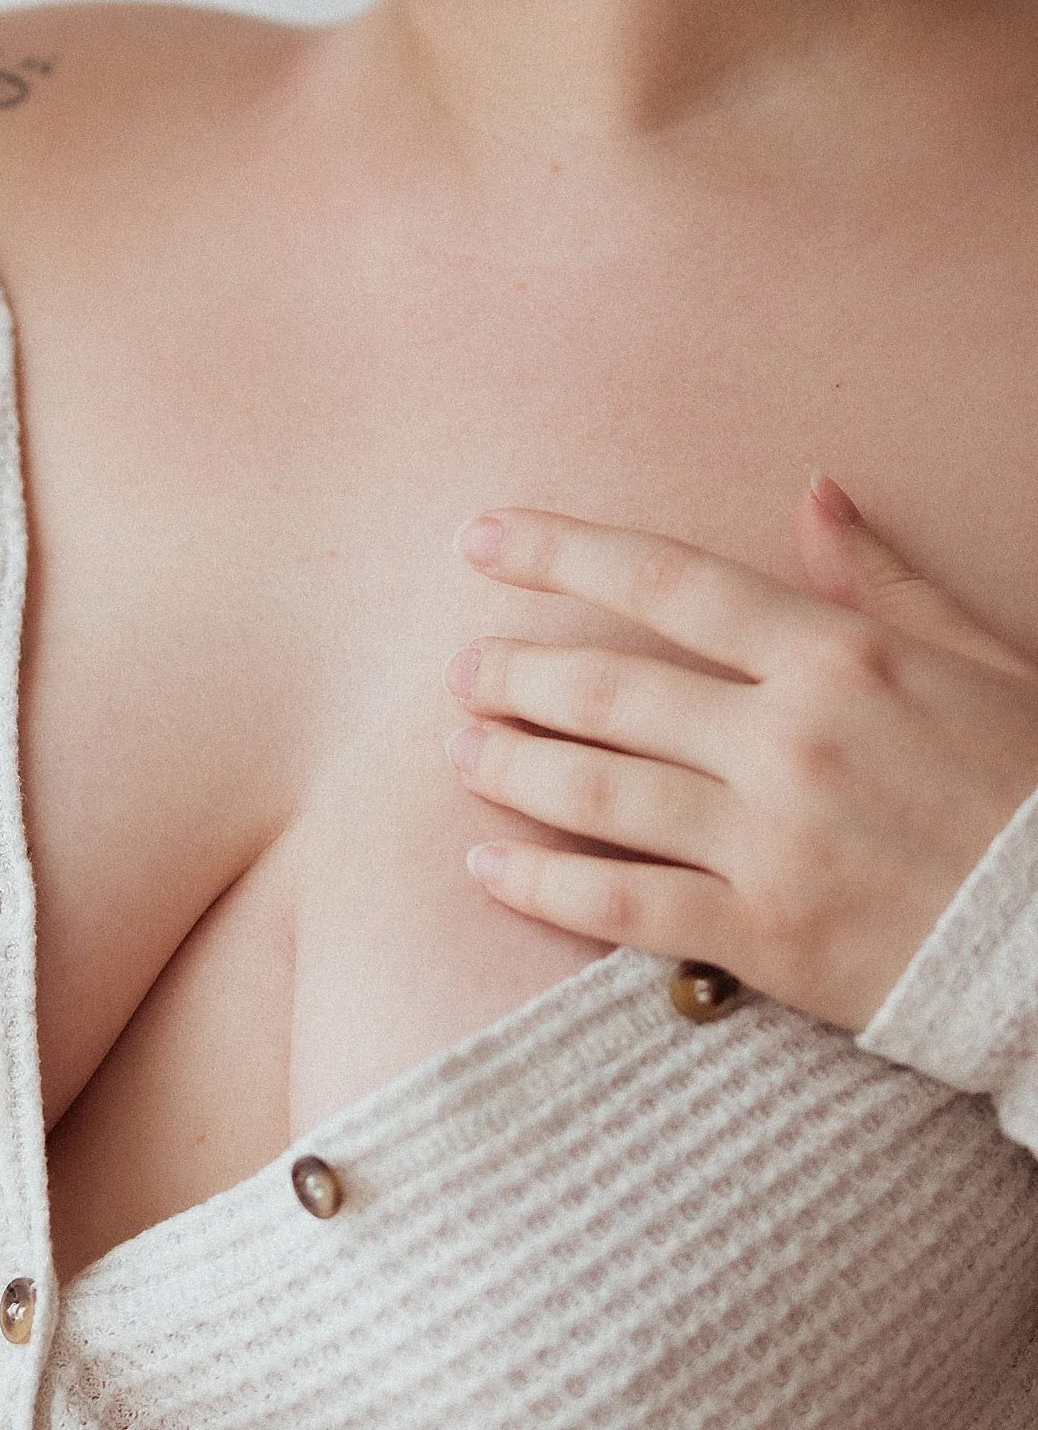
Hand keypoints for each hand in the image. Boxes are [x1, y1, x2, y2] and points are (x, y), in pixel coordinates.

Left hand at [441, 475, 1037, 1030]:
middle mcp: (792, 740)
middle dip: (517, 671)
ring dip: (511, 764)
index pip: (665, 579)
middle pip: (610, 688)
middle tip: (464, 668)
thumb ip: (880, 581)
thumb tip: (813, 494)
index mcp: (838, 657)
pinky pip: (625, 905)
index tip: (482, 537)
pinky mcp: (771, 942)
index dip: (560, 551)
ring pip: (599, 791)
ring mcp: (776, 844)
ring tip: (460, 746)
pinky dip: (541, 884)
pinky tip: (486, 862)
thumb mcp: (976, 660)